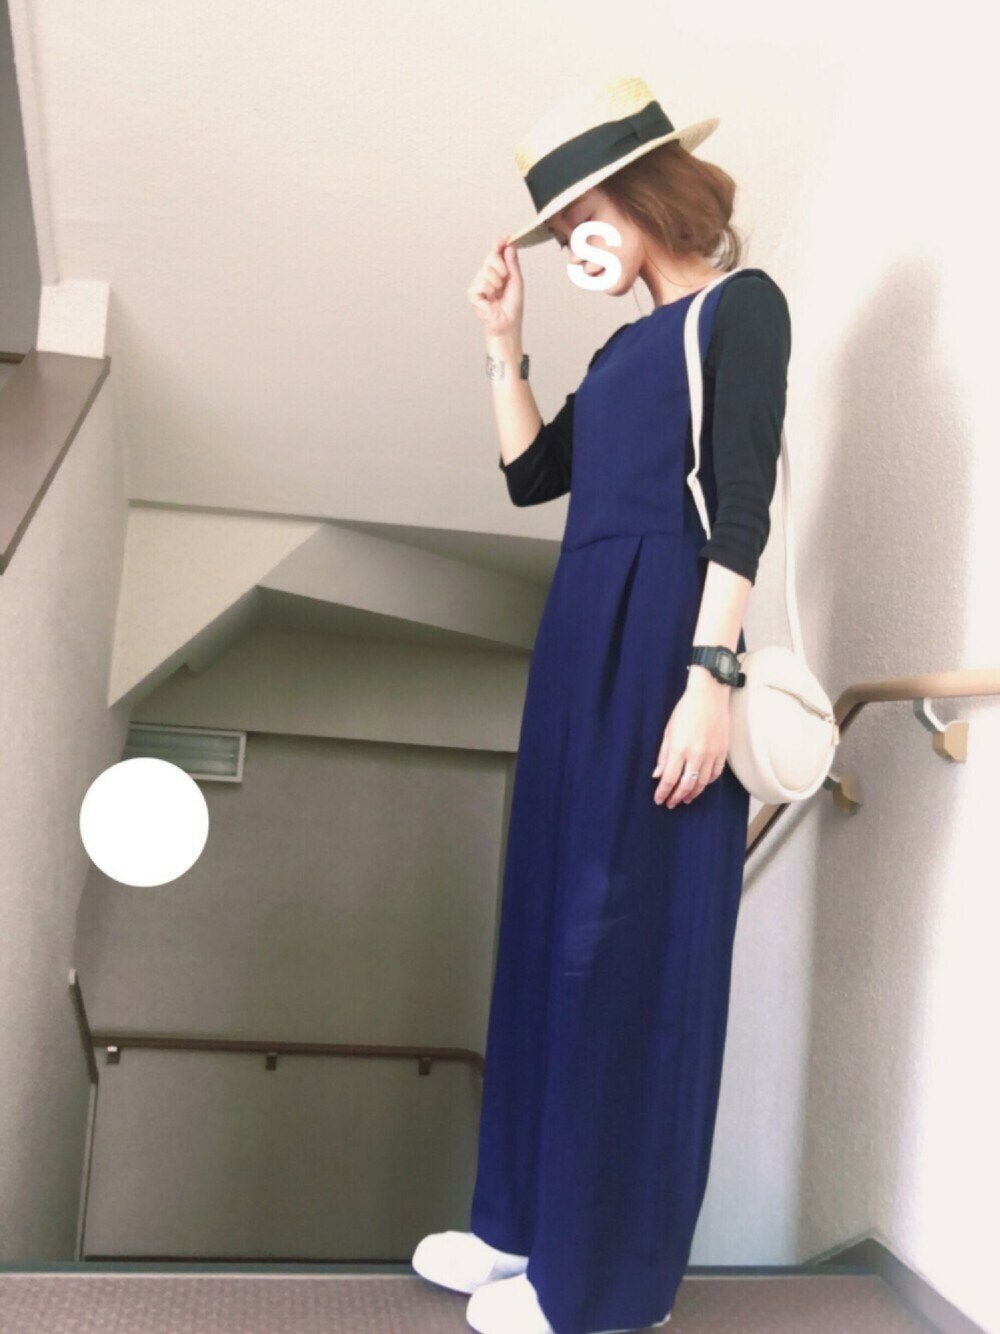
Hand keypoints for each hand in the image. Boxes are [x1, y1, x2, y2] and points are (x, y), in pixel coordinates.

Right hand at [468, 234, 523, 338]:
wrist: (507, 323)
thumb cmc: (512, 306)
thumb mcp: (516, 281)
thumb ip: (512, 263)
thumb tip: (509, 246)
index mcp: (497, 270)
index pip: (496, 252)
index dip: (499, 243)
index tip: (505, 237)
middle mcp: (485, 274)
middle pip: (491, 257)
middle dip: (502, 267)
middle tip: (505, 280)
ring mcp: (477, 283)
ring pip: (487, 271)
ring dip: (498, 283)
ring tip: (498, 294)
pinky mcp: (472, 293)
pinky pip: (482, 283)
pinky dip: (490, 291)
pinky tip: (490, 299)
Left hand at [651, 672, 730, 807]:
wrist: (709, 695)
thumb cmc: (686, 709)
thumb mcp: (669, 730)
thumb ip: (663, 755)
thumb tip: (658, 774)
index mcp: (679, 748)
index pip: (670, 779)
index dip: (663, 792)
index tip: (659, 800)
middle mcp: (696, 754)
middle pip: (686, 784)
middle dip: (676, 797)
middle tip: (671, 803)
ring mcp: (712, 754)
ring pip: (702, 782)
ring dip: (692, 793)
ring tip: (685, 799)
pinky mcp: (723, 751)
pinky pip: (715, 773)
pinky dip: (707, 782)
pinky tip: (701, 785)